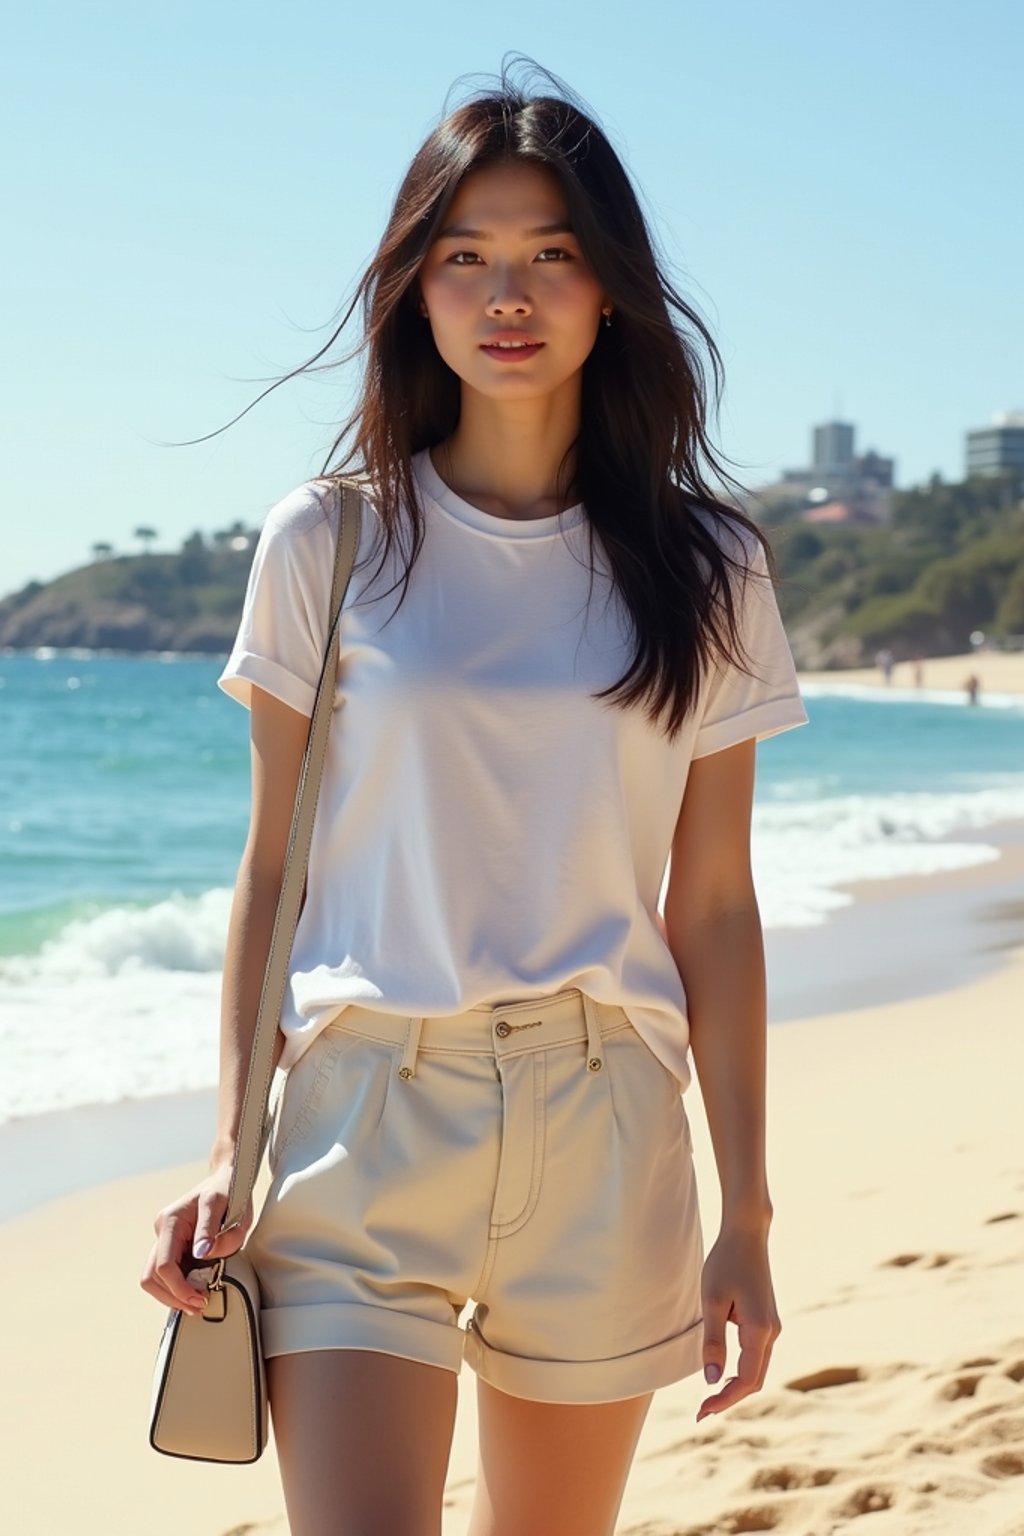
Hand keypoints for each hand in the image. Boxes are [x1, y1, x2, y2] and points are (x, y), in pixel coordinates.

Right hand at [139, 1158, 252, 1316]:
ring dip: (173, 1295)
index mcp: (171, 1220)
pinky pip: (168, 1273)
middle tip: (198, 1306)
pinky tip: (195, 1291)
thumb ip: (213, 1230)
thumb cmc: (228, 1190)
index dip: (179, 1288)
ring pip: (154, 1278)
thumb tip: (201, 1254)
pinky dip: (178, 1286)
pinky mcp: (174, 1246)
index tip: (200, 1298)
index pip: (164, 1265)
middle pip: (151, 1276)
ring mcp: (166, 1239)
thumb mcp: (226, 1205)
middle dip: (172, 1297)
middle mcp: (163, 1230)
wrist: (226, 1178)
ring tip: (197, 1302)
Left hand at [696, 1222, 781, 1421]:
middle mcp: (772, 1332)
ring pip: (758, 1369)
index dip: (724, 1400)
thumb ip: (713, 1342)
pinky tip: (723, 1372)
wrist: (747, 1234)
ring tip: (710, 1397)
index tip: (702, 1412)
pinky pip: (757, 1355)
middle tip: (702, 1411)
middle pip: (755, 1380)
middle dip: (730, 1398)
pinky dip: (742, 1370)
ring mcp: (773, 1326)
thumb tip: (711, 1381)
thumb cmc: (725, 1263)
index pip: (745, 1380)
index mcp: (759, 1330)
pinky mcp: (768, 1320)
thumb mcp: (712, 1301)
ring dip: (736, 1386)